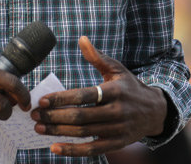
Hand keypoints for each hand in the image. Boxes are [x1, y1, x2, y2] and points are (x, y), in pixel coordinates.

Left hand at [30, 36, 167, 156]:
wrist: (155, 111)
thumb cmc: (130, 87)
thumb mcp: (117, 69)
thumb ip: (98, 57)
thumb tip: (81, 39)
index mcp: (115, 91)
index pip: (84, 95)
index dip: (62, 99)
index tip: (42, 100)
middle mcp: (116, 111)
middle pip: (81, 116)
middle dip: (54, 116)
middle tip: (35, 115)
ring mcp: (117, 130)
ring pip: (83, 133)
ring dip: (58, 131)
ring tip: (39, 128)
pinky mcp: (116, 144)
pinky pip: (92, 149)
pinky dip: (73, 150)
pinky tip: (55, 148)